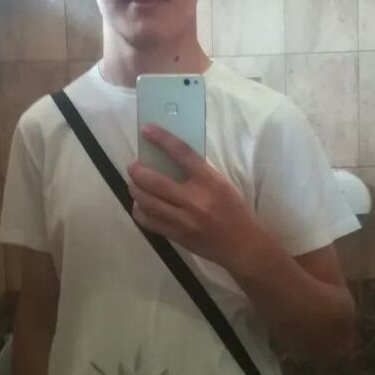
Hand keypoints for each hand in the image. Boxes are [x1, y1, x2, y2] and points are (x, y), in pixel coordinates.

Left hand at [127, 124, 275, 277]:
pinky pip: (148, 221)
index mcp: (209, 181)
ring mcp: (183, 219)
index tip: (147, 129)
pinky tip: (140, 204)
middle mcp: (194, 199)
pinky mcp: (176, 235)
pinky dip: (139, 210)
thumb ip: (198, 173)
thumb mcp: (221, 184)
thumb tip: (170, 159)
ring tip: (133, 183)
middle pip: (155, 181)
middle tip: (133, 166)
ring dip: (135, 189)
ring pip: (147, 202)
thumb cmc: (233, 210)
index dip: (162, 139)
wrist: (241, 245)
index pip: (182, 153)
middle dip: (138, 171)